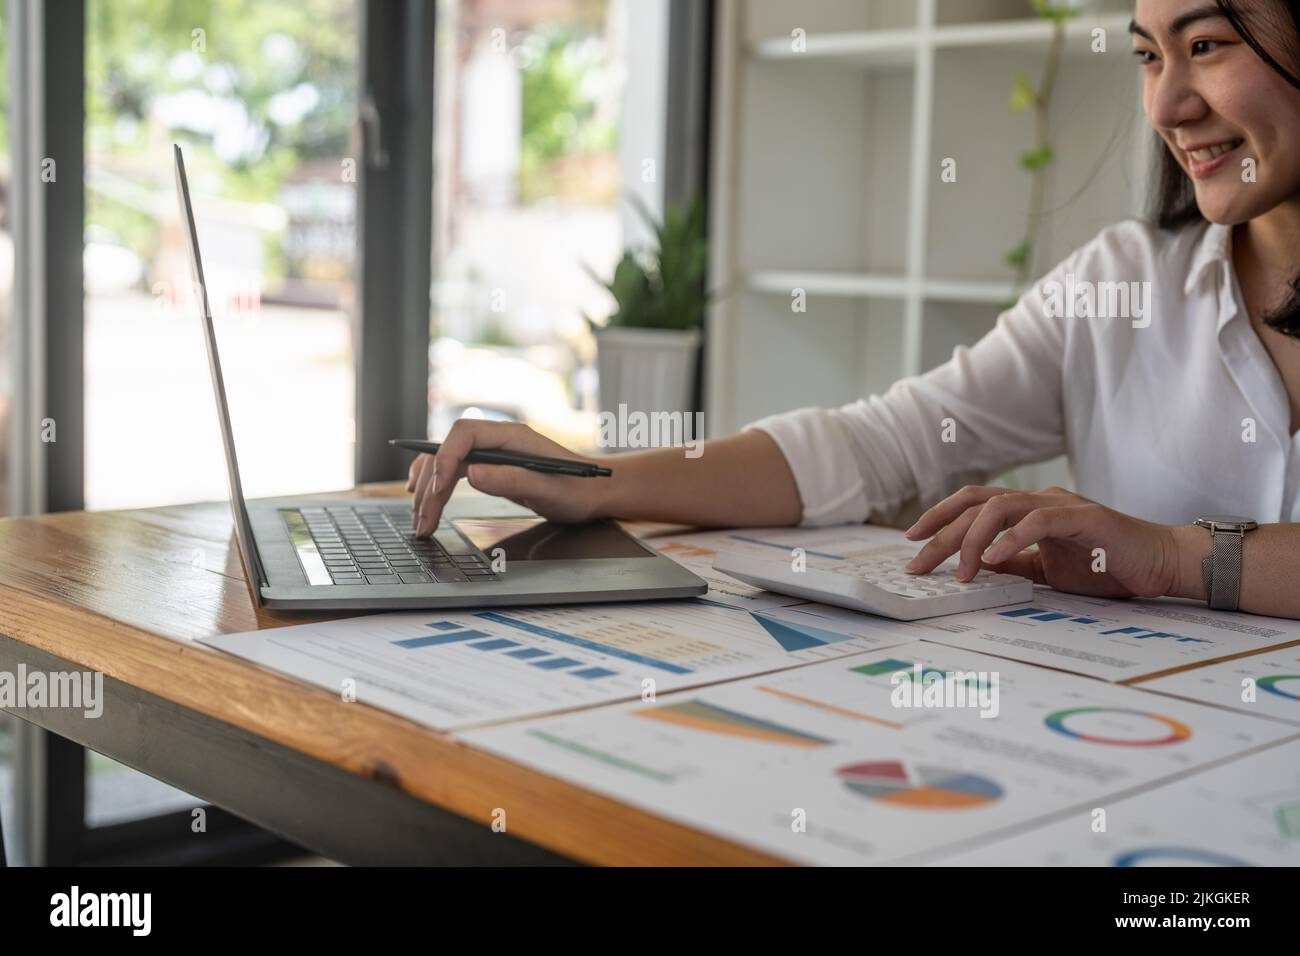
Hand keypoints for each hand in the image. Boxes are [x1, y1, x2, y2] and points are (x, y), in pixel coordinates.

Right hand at [406, 420, 609, 535]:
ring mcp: (492, 452)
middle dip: (431, 486)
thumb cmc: (577, 490)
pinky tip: (424, 497)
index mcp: (512, 436)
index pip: (464, 434)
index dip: (444, 458)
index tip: (435, 489)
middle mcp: (498, 439)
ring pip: (447, 462)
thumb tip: (473, 474)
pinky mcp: (490, 466)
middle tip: (423, 521)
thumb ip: (513, 480)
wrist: (592, 492)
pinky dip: (436, 484)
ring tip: (420, 520)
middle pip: (449, 452)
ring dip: (429, 489)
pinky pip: (454, 469)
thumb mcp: (549, 490)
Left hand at [902, 485, 1182, 598]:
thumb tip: (976, 567)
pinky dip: (1012, 538)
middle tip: (918, 562)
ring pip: (999, 507)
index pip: (972, 505)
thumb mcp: (1048, 571)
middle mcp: (1038, 501)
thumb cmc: (1107, 565)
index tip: (912, 542)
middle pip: (975, 505)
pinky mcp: (1083, 516)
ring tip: (961, 571)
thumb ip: (1015, 564)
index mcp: (1027, 511)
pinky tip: (996, 559)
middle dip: (940, 533)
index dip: (939, 519)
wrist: (1160, 564)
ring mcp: (1059, 505)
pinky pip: (1038, 520)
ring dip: (973, 539)